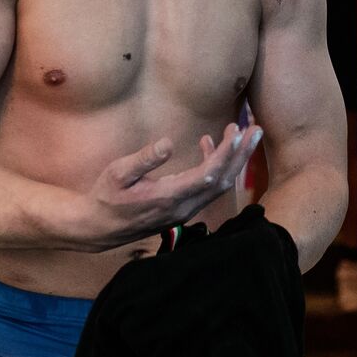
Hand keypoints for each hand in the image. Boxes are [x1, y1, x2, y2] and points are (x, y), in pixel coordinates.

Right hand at [85, 123, 262, 248]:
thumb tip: (168, 143)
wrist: (99, 227)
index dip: (226, 153)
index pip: (208, 175)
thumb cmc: (106, 197)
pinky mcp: (183, 209)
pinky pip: (207, 188)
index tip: (237, 132)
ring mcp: (185, 210)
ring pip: (218, 186)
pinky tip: (207, 145)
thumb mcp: (117, 173)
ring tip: (241, 133)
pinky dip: (215, 166)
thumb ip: (144, 159)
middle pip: (223, 182)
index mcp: (169, 197)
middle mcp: (183, 207)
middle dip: (241, 155)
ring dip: (233, 160)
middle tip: (256, 129)